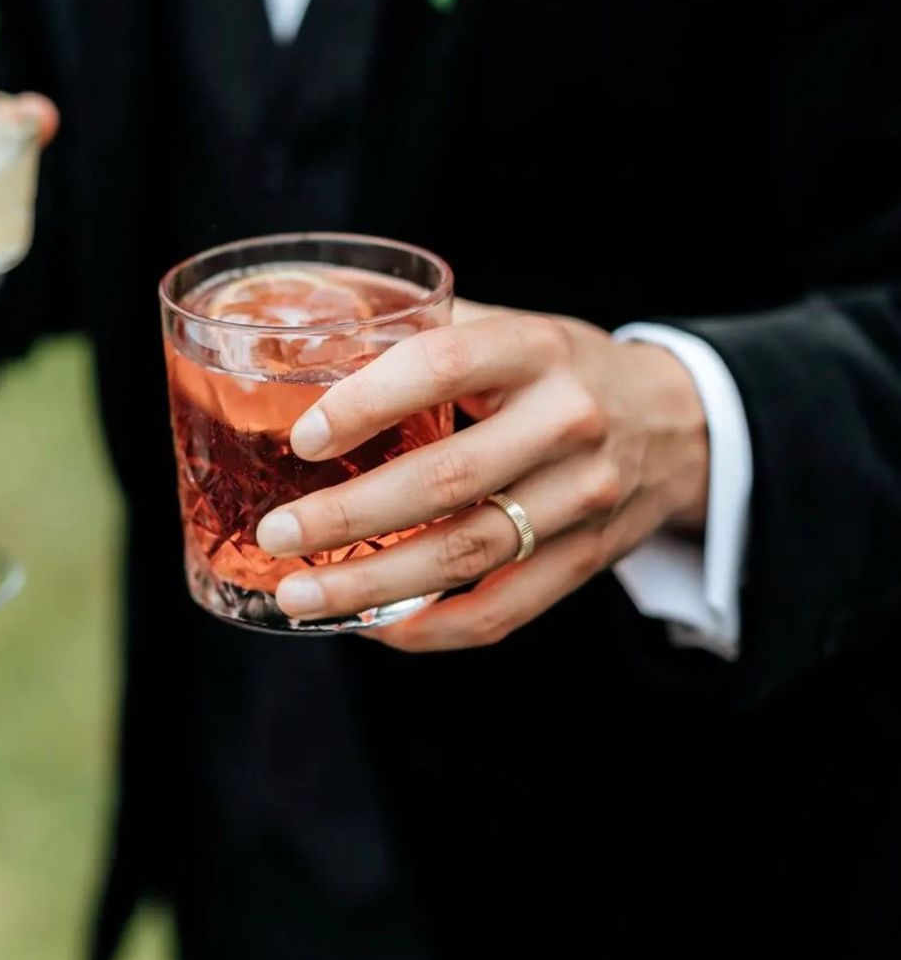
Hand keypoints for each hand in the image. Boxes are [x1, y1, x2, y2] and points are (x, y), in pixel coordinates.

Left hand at [256, 300, 709, 651]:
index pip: (443, 365)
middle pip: (449, 479)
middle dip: (350, 515)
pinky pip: (504, 610)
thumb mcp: (515, 329)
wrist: (681, 423)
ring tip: (300, 596)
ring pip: (469, 554)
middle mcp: (567, 423)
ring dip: (375, 585)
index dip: (367, 402)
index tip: (304, 438)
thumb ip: (428, 331)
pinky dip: (432, 629)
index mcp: (535, 350)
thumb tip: (309, 336)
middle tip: (277, 533)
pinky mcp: (588, 559)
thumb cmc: (566, 371)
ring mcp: (584, 499)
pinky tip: (375, 629)